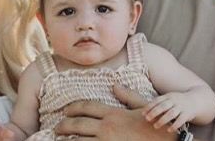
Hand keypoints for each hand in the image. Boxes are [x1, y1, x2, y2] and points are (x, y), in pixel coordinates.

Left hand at [55, 85, 175, 140]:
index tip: (66, 110)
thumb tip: (115, 85)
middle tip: (57, 128)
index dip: (74, 108)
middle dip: (64, 125)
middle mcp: (107, 128)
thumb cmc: (157, 127)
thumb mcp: (144, 108)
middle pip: (78, 124)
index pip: (87, 107)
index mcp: (114, 114)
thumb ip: (128, 96)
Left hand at [143, 92, 192, 131]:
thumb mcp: (170, 98)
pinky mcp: (187, 114)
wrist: (196, 100)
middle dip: (154, 112)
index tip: (143, 113)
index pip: (157, 100)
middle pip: (163, 106)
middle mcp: (175, 100)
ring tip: (155, 126)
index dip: (149, 107)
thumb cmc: (178, 101)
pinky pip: (180, 120)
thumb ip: (160, 103)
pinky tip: (169, 130)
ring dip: (162, 120)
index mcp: (169, 96)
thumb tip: (146, 111)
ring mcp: (181, 107)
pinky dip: (174, 125)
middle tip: (147, 119)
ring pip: (171, 113)